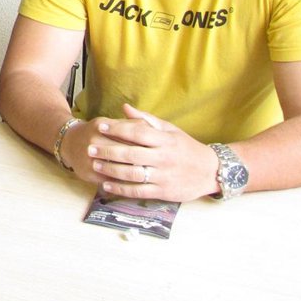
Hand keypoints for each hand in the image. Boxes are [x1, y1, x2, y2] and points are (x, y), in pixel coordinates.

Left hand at [86, 104, 219, 201]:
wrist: (211, 171)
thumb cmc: (186, 147)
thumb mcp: (170, 130)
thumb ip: (146, 120)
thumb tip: (124, 108)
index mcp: (165, 141)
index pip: (137, 133)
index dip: (117, 129)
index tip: (101, 126)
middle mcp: (164, 158)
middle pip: (131, 154)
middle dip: (108, 150)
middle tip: (90, 147)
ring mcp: (163, 176)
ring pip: (132, 174)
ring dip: (111, 170)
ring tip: (95, 164)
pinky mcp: (163, 192)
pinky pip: (138, 191)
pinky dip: (120, 189)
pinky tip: (106, 185)